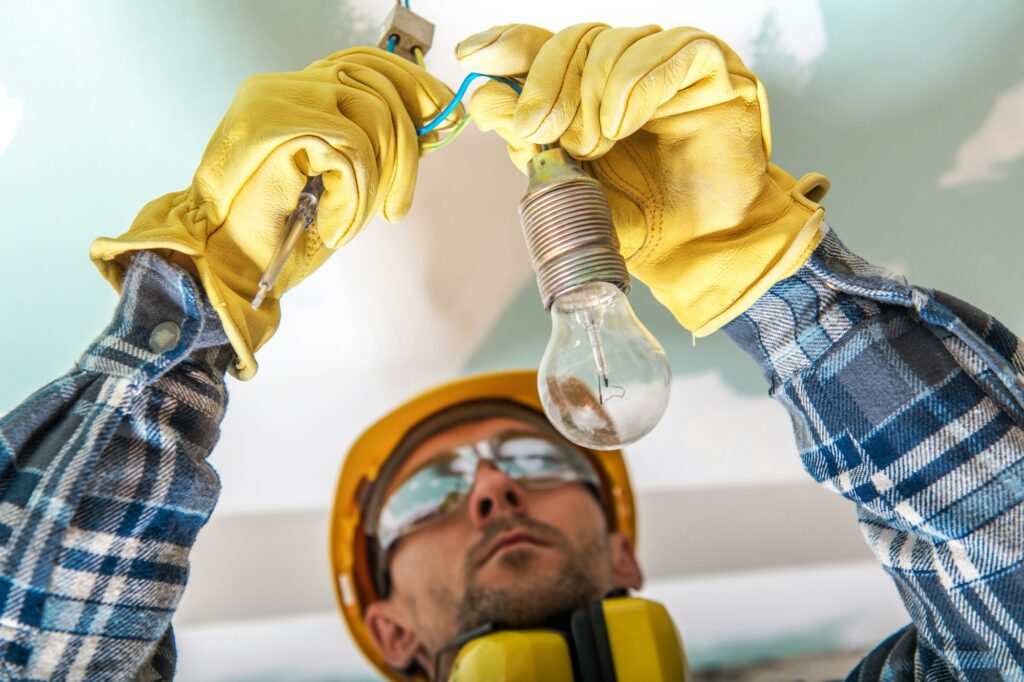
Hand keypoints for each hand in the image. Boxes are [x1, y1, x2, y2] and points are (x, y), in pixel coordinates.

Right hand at [90, 49, 459, 378]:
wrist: (221, 267)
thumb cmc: (274, 234)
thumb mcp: (336, 181)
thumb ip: (369, 146)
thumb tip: (428, 128)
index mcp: (291, 92)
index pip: (364, 63)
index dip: (410, 86)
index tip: (443, 116)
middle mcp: (282, 87)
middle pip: (377, 85)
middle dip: (405, 149)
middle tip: (397, 206)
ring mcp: (279, 102)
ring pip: (372, 119)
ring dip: (375, 185)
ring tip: (349, 224)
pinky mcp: (282, 129)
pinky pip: (353, 153)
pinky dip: (353, 199)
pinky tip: (332, 225)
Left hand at [456, 24, 828, 334]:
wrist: (698, 249)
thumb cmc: (641, 220)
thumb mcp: (570, 185)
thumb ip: (529, 141)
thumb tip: (484, 99)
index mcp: (590, 90)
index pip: (545, 46)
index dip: (507, 45)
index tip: (473, 58)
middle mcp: (628, 67)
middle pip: (574, 41)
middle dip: (546, 84)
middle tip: (540, 129)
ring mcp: (670, 62)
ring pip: (614, 44)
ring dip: (592, 95)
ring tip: (597, 145)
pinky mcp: (712, 68)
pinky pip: (669, 50)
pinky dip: (635, 85)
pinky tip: (623, 124)